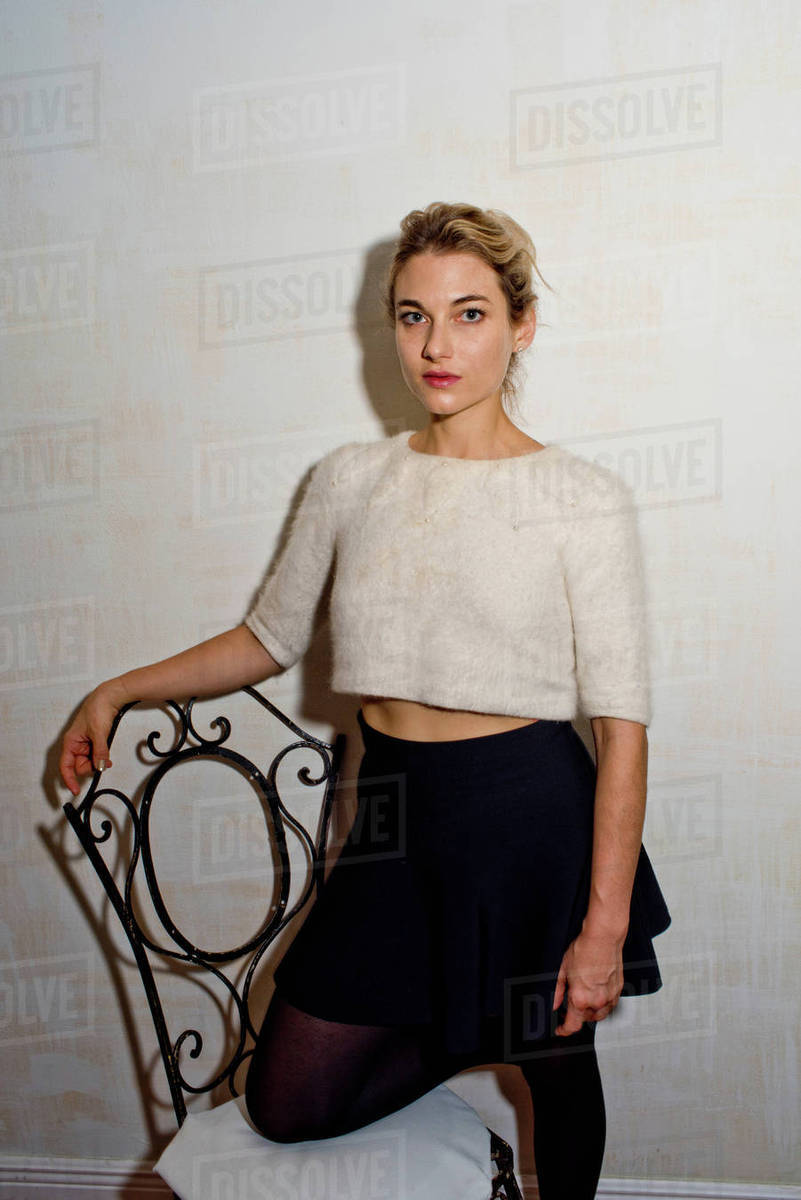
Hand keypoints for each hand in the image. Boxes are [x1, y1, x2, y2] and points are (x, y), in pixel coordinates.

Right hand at [59, 681, 123, 795]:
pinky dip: (101, 758)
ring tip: (106, 757)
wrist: (109, 697)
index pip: (65, 766)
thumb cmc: (98, 709)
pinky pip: (96, 756)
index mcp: (70, 742)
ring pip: (89, 762)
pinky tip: (107, 756)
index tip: (76, 790)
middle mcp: (76, 744)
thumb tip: (99, 767)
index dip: (69, 779)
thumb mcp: (99, 733)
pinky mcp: (94, 742)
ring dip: (98, 762)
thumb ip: (99, 752)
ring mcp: (85, 744)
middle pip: (79, 766)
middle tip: (102, 763)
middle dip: (91, 767)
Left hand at [552, 927, 624, 1035]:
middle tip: (569, 1004)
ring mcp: (610, 997)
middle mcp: (597, 1001)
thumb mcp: (562, 969)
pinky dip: (601, 1005)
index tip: (560, 1029)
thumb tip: (553, 1004)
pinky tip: (595, 993)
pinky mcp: (618, 991)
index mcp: (580, 998)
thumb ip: (557, 991)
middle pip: (584, 1019)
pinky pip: (609, 1006)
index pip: (572, 1026)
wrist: (603, 938)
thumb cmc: (584, 949)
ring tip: (582, 998)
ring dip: (589, 1011)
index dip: (564, 1030)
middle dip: (575, 1015)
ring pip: (598, 1015)